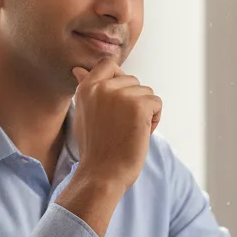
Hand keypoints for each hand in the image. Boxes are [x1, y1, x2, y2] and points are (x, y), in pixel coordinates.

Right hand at [70, 62, 162, 192]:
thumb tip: (79, 69)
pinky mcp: (139, 105)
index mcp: (86, 87)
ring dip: (145, 111)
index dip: (120, 79)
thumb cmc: (95, 148)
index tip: (119, 102)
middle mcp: (102, 87)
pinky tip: (142, 133)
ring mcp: (121, 95)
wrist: (102, 173)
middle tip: (122, 125)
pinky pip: (157, 103)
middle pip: (132, 80)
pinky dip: (155, 118)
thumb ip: (86, 90)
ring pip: (146, 92)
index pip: (108, 64)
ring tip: (130, 130)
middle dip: (134, 101)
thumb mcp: (83, 113)